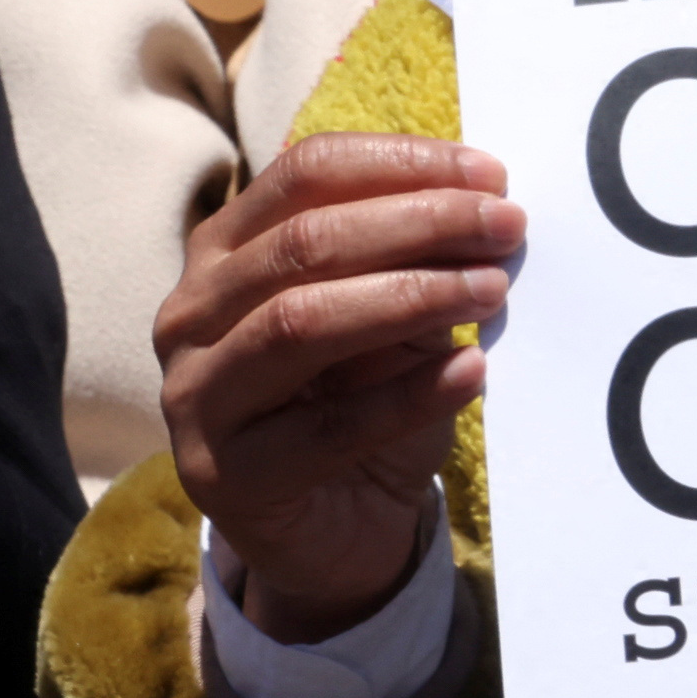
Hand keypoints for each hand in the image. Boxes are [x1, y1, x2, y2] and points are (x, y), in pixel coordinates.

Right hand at [160, 134, 522, 640]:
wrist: (338, 533)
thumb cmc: (363, 402)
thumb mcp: (393, 319)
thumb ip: (415, 263)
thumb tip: (484, 215)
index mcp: (223, 252)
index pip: (306, 174)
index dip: (401, 164)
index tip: (491, 174)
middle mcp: (190, 314)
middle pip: (304, 242)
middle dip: (419, 224)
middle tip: (506, 228)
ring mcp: (195, 396)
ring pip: (300, 322)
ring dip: (410, 297)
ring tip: (492, 291)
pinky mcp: (222, 476)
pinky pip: (326, 426)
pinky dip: (409, 395)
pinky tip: (472, 372)